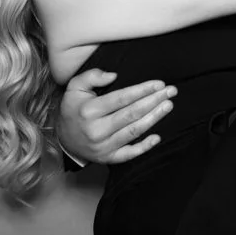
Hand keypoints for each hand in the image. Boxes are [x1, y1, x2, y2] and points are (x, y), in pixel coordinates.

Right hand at [56, 69, 176, 164]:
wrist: (64, 140)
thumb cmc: (74, 109)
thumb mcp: (75, 88)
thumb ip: (92, 76)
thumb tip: (113, 75)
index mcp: (89, 111)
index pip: (121, 98)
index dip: (142, 90)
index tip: (159, 83)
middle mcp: (96, 130)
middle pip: (131, 114)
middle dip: (154, 101)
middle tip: (172, 91)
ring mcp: (103, 146)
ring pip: (133, 131)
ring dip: (154, 118)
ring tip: (168, 105)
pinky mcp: (107, 158)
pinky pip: (128, 154)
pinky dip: (143, 147)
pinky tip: (158, 137)